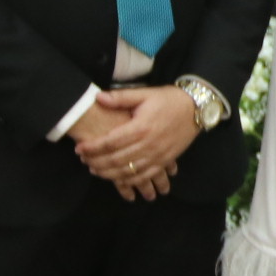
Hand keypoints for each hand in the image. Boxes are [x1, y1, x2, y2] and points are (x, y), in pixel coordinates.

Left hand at [72, 86, 197, 200]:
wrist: (196, 108)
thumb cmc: (168, 100)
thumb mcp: (145, 93)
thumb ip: (121, 97)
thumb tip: (98, 98)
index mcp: (141, 127)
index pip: (110, 142)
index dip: (93, 147)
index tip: (79, 149)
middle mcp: (148, 144)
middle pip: (116, 160)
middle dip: (97, 162)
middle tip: (84, 161)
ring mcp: (158, 155)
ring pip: (129, 171)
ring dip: (110, 174)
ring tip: (96, 170)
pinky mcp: (165, 161)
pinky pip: (145, 176)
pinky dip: (131, 181)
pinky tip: (119, 180)